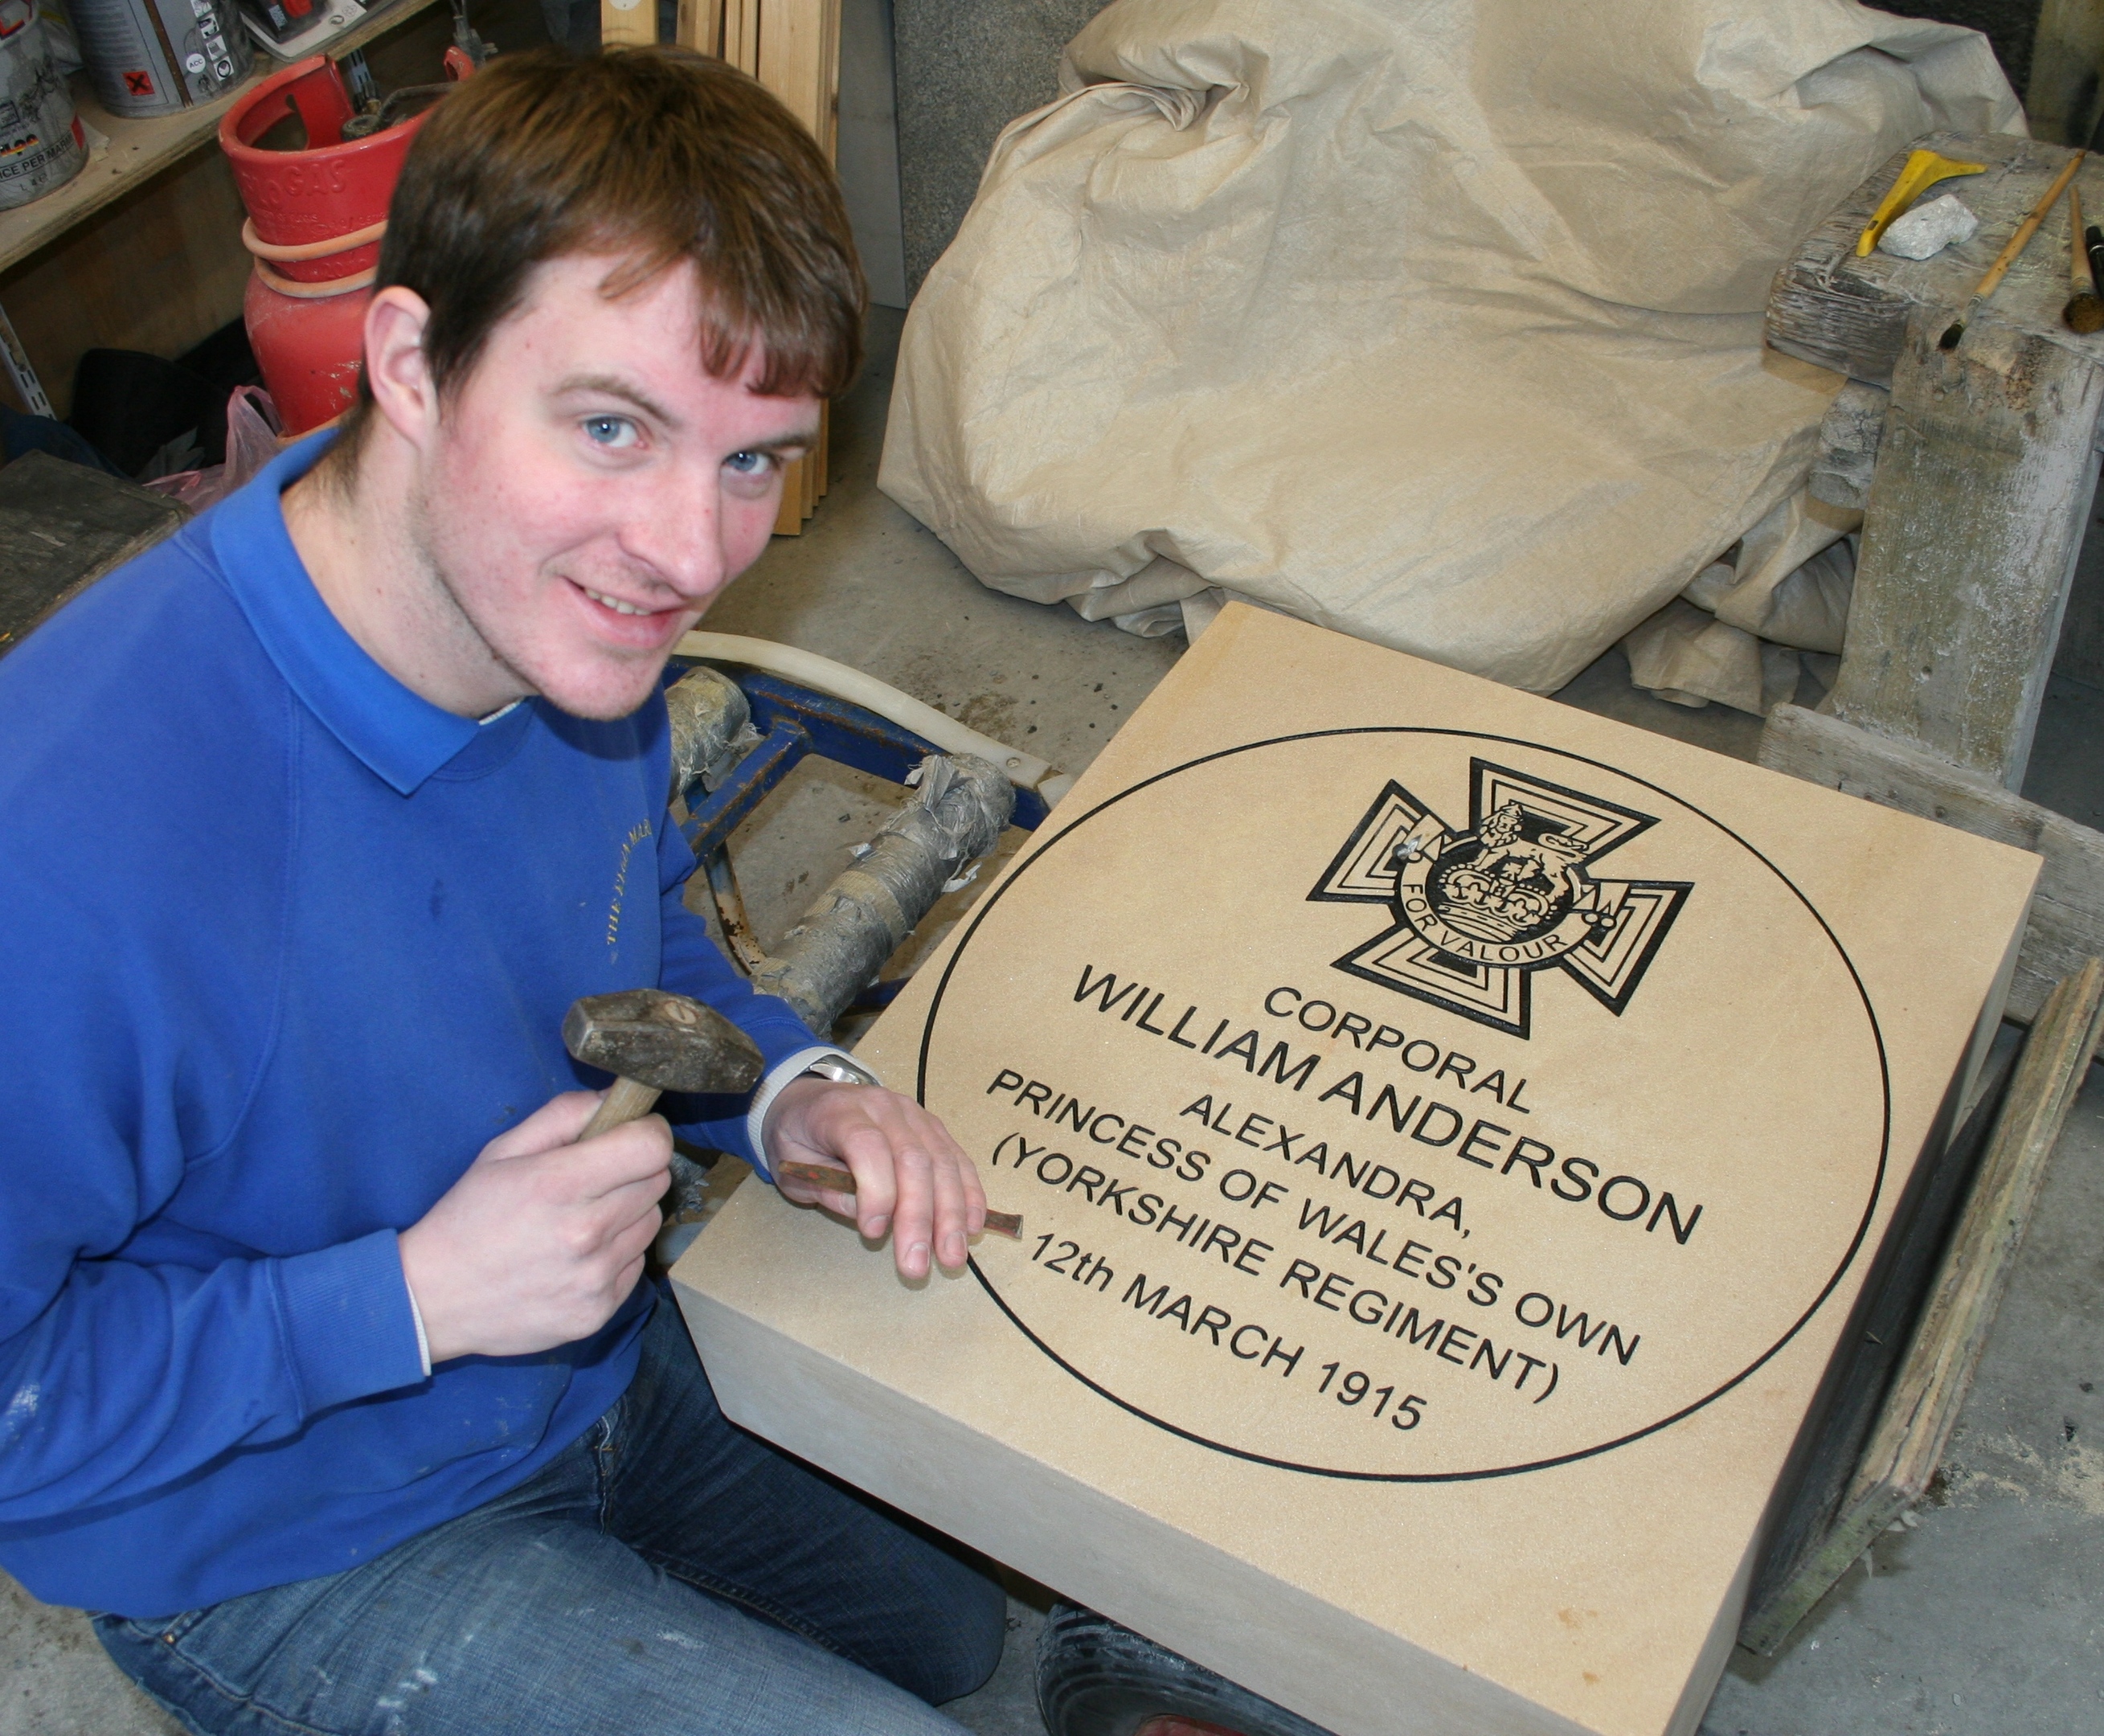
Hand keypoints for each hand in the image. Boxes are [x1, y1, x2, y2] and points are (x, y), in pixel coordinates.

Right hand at [397, 1091, 670, 1363]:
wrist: (434, 1299)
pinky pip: (636, 1265)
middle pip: (657, 1182)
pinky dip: (618, 1254)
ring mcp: (595, 1278)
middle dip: (635, 1171)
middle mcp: (585, 1233)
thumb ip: (563, 1115)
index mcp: (559, 1184)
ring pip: (651, 1223)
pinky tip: (579, 1256)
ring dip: (629, 1214)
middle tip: (597, 1179)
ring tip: (584, 1220)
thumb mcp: (502, 1151)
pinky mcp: (599, 1312)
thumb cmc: (468, 1218)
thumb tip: (613, 1100)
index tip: (633, 1132)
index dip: (649, 1133)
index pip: (651, 1147)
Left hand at [765, 1080, 986, 1278]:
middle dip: (919, 1216)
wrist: (810, 1099)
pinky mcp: (933, 1127)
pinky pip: (957, 1159)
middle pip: (913, 1159)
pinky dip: (968, 1194)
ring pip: (942, 1162)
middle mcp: (883, 1107)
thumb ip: (827, 1190)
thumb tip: (871, 1220)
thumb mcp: (792, 1165)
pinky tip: (971, 1226)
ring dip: (951, 1214)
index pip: (868, 1145)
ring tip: (951, 1257)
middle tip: (916, 1265)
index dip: (875, 1191)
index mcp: (840, 1112)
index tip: (872, 1233)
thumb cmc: (798, 1137)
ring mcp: (914, 1115)